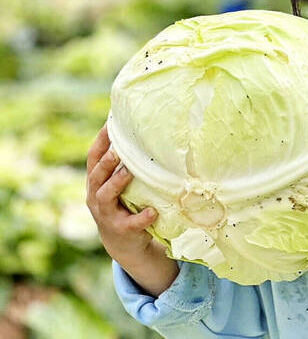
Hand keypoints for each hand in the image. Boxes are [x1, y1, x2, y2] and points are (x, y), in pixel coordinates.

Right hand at [85, 124, 157, 263]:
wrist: (123, 244)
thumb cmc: (124, 205)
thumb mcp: (119, 185)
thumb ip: (125, 165)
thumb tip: (143, 134)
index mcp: (96, 182)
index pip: (94, 158)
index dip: (100, 141)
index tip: (110, 123)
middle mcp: (96, 196)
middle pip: (97, 176)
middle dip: (106, 162)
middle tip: (116, 150)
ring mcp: (107, 214)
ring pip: (106, 196)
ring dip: (116, 183)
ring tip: (129, 172)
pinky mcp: (121, 230)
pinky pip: (131, 223)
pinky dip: (141, 217)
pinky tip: (153, 211)